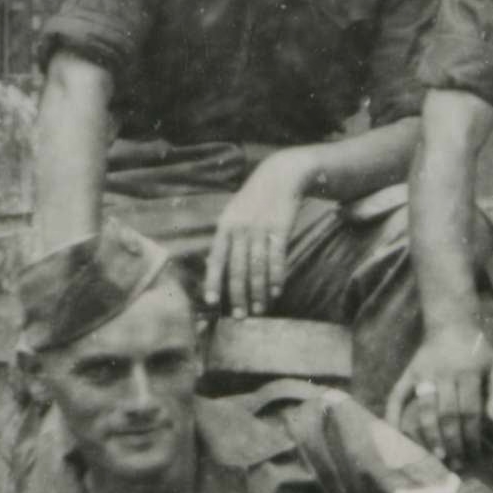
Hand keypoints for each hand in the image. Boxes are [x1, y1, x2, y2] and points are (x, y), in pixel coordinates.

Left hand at [205, 155, 308, 316]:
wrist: (280, 176)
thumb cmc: (253, 201)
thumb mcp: (233, 214)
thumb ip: (225, 239)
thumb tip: (212, 267)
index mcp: (225, 226)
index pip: (216, 258)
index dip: (213, 281)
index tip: (211, 302)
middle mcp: (241, 228)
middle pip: (238, 268)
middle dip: (238, 295)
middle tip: (240, 317)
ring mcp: (261, 228)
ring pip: (258, 267)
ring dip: (258, 292)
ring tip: (259, 310)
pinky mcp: (281, 228)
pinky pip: (277, 258)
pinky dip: (276, 277)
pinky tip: (276, 292)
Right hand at [388, 324, 492, 465]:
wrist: (450, 322)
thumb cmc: (476, 350)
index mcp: (468, 372)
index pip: (470, 412)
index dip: (472, 436)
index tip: (474, 454)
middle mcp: (444, 374)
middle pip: (448, 415)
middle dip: (453, 442)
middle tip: (456, 462)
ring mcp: (424, 374)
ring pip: (425, 410)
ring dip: (430, 436)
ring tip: (436, 457)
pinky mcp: (408, 373)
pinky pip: (396, 396)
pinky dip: (393, 415)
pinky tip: (394, 435)